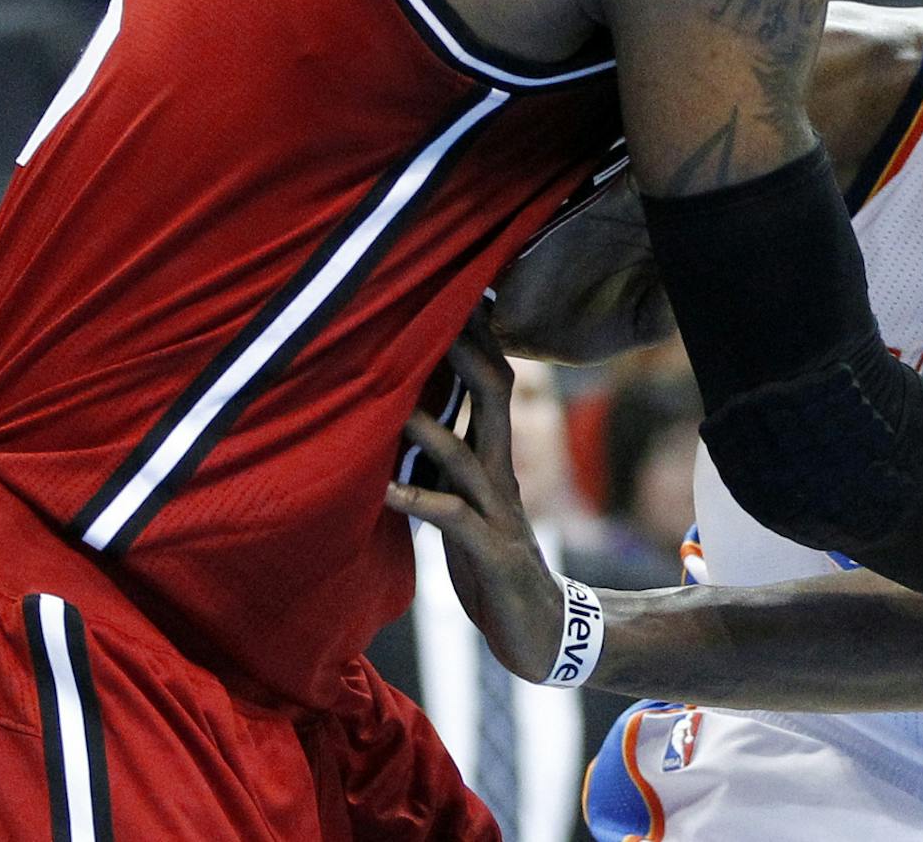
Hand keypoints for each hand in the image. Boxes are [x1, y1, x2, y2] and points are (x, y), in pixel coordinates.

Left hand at [384, 329, 565, 681]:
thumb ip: (446, 460)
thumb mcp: (468, 502)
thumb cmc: (491, 562)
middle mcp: (502, 472)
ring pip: (468, 455)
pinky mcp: (489, 551)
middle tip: (436, 314)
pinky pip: (452, 518)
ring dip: (430, 429)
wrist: (538, 629)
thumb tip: (404, 416)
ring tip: (392, 404)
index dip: (478, 338)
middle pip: (495, 396)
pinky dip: (418, 500)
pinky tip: (384, 489)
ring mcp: (498, 510)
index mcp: (496, 456)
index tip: (455, 294)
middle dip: (466, 355)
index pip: (495, 381)